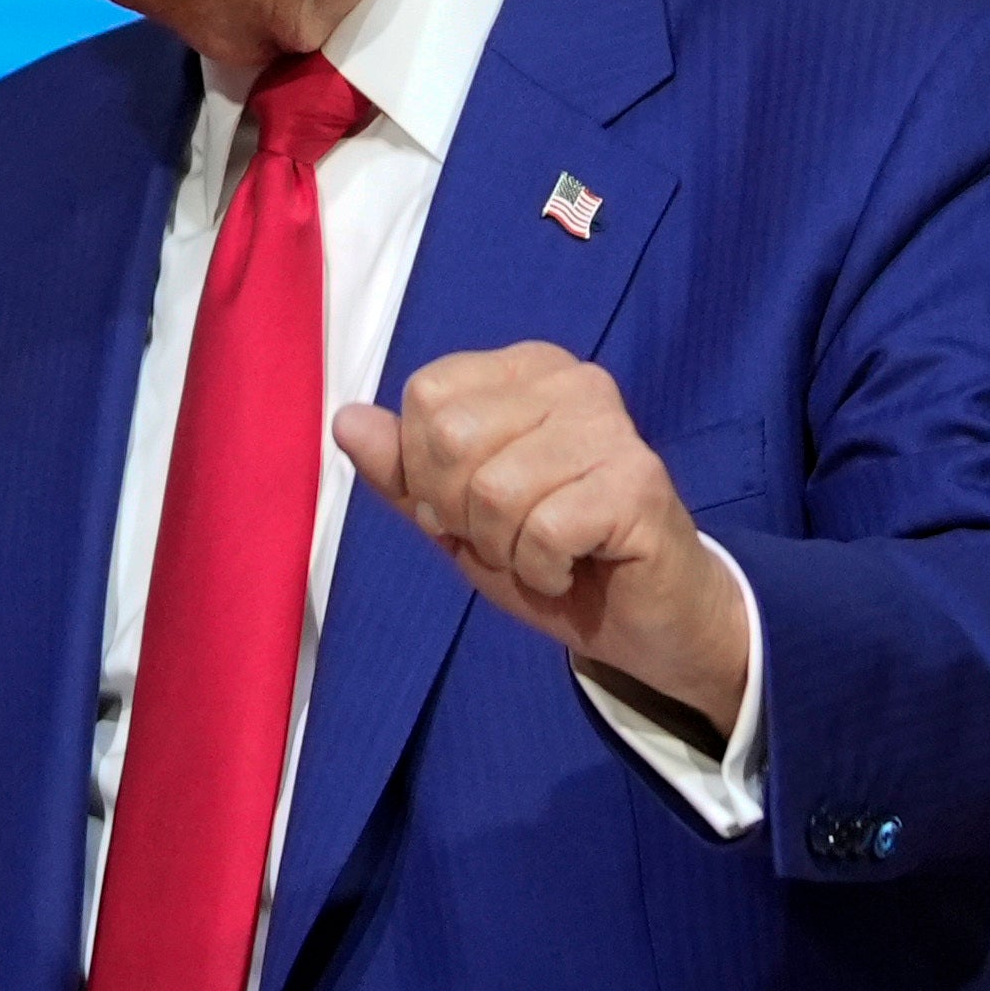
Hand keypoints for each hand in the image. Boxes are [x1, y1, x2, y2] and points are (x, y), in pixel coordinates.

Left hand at [334, 343, 748, 735]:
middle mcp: (574, 381)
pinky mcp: (638, 481)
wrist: (644, 619)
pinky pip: (544, 529)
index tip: (473, 505)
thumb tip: (346, 419)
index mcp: (526, 371)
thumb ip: (402, 472)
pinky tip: (574, 566)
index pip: (426, 396)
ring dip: (505, 547)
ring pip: (494, 489)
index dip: (427, 471)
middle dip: (463, 513)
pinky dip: (542, 568)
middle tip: (510, 536)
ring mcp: (612, 427)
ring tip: (545, 552)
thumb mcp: (457, 517)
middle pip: (451, 436)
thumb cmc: (552, 556)